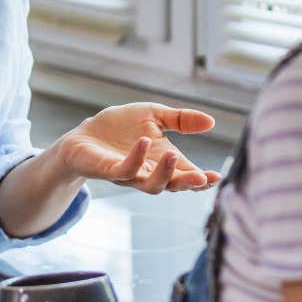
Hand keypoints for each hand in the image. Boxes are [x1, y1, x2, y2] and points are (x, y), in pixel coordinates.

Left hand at [54, 103, 218, 193]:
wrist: (84, 134)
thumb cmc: (119, 128)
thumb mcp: (154, 116)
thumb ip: (181, 120)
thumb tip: (212, 121)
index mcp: (163, 161)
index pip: (187, 174)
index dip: (202, 179)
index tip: (217, 176)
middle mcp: (149, 172)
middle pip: (173, 185)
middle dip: (189, 183)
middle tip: (204, 178)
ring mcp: (129, 174)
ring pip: (151, 185)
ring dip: (165, 173)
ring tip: (173, 155)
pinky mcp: (109, 170)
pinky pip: (125, 170)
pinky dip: (135, 158)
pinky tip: (143, 142)